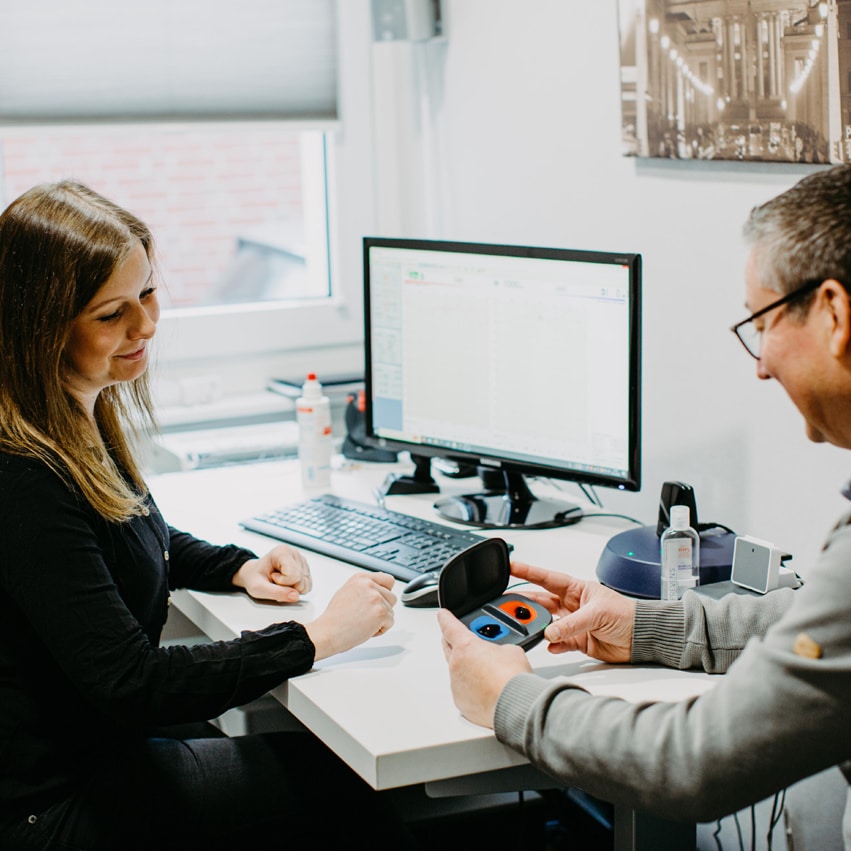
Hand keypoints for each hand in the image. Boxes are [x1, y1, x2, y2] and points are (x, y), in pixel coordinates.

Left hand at [232, 545, 312, 603]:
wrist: (253, 574)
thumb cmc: (254, 578)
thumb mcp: (258, 588)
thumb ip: (277, 593)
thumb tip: (296, 596)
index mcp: (282, 552)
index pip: (294, 576)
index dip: (282, 583)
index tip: (271, 576)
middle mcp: (294, 553)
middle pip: (301, 581)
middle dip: (288, 587)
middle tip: (275, 581)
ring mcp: (301, 560)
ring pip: (306, 584)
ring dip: (292, 588)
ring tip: (280, 581)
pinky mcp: (305, 568)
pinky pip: (308, 585)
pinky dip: (297, 589)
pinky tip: (287, 583)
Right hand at [306, 572, 396, 660]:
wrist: (328, 632)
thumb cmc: (335, 617)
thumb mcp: (348, 591)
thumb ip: (364, 587)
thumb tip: (378, 587)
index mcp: (361, 578)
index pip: (388, 580)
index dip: (385, 593)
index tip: (379, 601)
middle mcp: (370, 585)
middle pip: (392, 597)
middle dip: (383, 608)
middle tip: (366, 616)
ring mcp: (376, 598)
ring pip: (391, 611)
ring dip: (381, 620)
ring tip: (363, 622)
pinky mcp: (381, 612)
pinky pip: (390, 622)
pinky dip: (381, 629)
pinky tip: (366, 629)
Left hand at [438, 608, 530, 728]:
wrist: (515, 704)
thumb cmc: (512, 678)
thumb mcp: (512, 650)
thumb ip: (500, 647)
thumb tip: (501, 655)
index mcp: (466, 646)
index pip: (450, 626)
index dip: (445, 618)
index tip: (442, 615)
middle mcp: (456, 665)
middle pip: (449, 648)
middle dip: (454, 643)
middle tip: (462, 642)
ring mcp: (457, 685)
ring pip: (457, 671)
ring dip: (467, 668)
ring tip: (486, 672)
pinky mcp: (461, 702)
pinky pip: (463, 690)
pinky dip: (471, 688)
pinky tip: (487, 689)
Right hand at [510, 562, 634, 663]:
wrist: (644, 638)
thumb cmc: (629, 615)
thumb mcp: (598, 613)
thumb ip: (572, 624)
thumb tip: (550, 632)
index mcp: (576, 589)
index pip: (546, 578)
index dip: (527, 571)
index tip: (509, 565)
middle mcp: (572, 605)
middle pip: (541, 601)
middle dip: (524, 602)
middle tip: (508, 604)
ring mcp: (574, 623)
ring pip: (547, 623)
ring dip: (538, 625)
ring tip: (528, 627)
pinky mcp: (579, 641)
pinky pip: (559, 642)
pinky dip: (553, 645)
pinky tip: (550, 645)